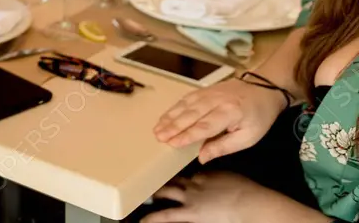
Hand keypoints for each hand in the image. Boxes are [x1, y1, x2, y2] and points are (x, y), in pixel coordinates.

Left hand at [142, 172, 323, 222]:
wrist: (251, 203)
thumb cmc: (249, 195)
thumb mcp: (233, 180)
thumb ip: (221, 180)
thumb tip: (219, 183)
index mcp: (207, 174)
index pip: (189, 175)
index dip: (182, 178)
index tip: (176, 179)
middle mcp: (195, 182)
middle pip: (174, 179)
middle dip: (161, 179)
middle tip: (148, 178)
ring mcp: (191, 197)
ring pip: (167, 191)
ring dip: (155, 193)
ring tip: (141, 194)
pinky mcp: (190, 213)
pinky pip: (167, 215)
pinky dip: (153, 218)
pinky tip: (142, 221)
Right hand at [153, 78, 283, 162]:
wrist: (264, 88)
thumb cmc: (258, 116)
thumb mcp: (249, 137)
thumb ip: (223, 147)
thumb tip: (201, 157)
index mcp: (230, 113)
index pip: (205, 126)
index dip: (188, 135)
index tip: (172, 143)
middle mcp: (216, 100)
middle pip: (191, 114)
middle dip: (173, 126)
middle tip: (158, 137)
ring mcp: (208, 93)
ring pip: (185, 105)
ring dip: (169, 117)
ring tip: (157, 128)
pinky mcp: (203, 89)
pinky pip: (185, 99)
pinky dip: (173, 108)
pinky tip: (165, 116)